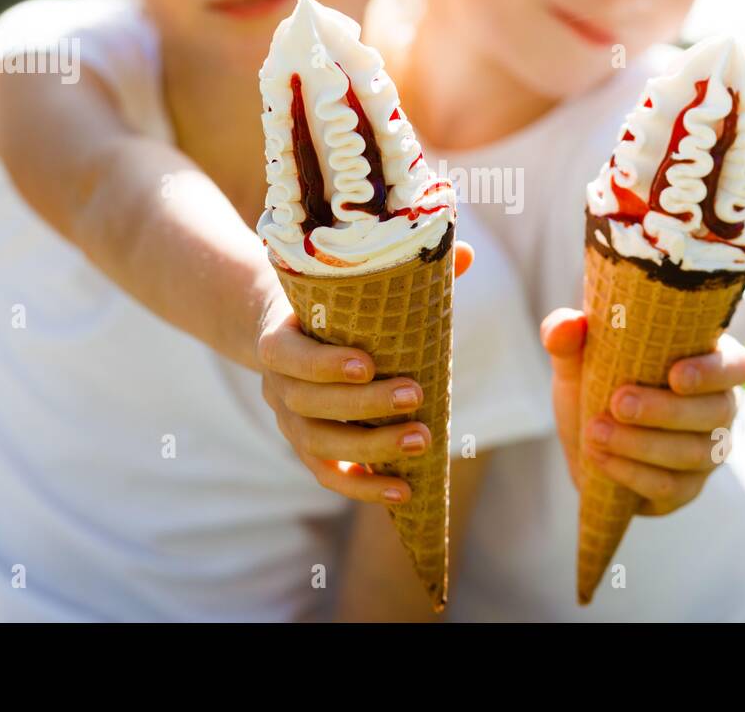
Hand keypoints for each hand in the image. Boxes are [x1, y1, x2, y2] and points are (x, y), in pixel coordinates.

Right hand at [257, 241, 473, 504]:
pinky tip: (404, 491)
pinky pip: (329, 476)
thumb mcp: (349, 280)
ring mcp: (290, 421)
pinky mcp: (307, 448)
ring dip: (371, 448)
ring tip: (421, 440)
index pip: (290, 357)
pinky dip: (363, 488)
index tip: (368, 363)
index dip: (324, 364)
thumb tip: (468, 253)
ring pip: (321, 445)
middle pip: (311, 405)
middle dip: (364, 406)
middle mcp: (276, 385)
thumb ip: (403, 269)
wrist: (284, 329)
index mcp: (278, 337)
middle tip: (415, 395)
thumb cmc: (330, 300)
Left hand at [540, 307, 744, 515]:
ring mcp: (708, 452)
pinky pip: (672, 487)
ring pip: (694, 453)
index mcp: (707, 363)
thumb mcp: (578, 356)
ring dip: (643, 444)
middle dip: (666, 410)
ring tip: (597, 432)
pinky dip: (634, 474)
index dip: (713, 372)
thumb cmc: (597, 380)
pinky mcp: (686, 488)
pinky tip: (601, 458)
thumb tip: (565, 327)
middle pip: (716, 411)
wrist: (586, 437)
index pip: (736, 365)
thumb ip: (568, 335)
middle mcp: (719, 408)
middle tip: (619, 402)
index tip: (674, 374)